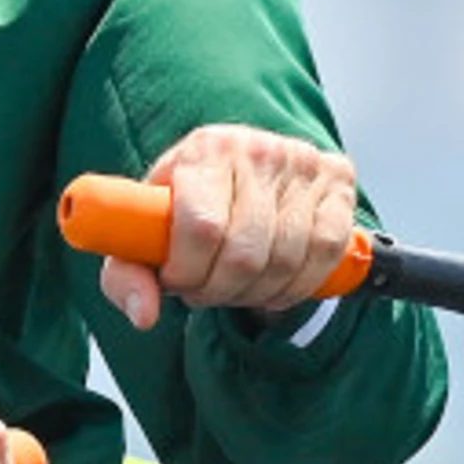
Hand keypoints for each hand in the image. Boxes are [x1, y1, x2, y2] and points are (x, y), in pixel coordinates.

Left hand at [98, 123, 359, 329]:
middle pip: (246, 252)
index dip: (188, 272)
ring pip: (288, 259)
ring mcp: (303, 162)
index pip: (202, 228)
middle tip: (205, 291)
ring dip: (257, 292)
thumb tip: (145, 315)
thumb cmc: (184, 204)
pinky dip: (299, 285)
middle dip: (220, 290)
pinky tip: (274, 285)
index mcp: (204, 150)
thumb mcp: (144, 232)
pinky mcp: (337, 179)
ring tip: (235, 287)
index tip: (176, 283)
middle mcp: (257, 148)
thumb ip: (126, 275)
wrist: (235, 167)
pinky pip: (327, 252)